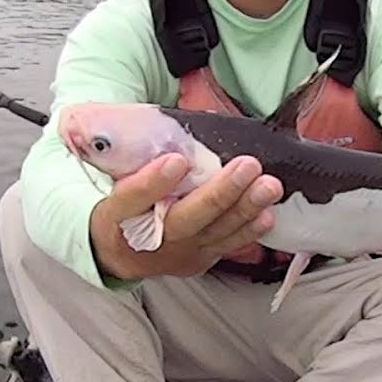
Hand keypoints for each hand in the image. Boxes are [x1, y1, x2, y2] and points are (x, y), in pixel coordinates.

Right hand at [90, 153, 282, 280]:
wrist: (121, 253)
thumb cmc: (123, 203)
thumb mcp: (113, 179)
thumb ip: (132, 156)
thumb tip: (158, 122)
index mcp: (117, 215)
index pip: (132, 199)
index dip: (153, 182)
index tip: (176, 160)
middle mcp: (148, 239)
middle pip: (185, 218)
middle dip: (219, 193)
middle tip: (247, 166)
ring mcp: (177, 253)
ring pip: (214, 232)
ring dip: (245, 208)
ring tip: (268, 186)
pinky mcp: (199, 260)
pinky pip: (227, 245)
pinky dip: (249, 230)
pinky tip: (267, 214)